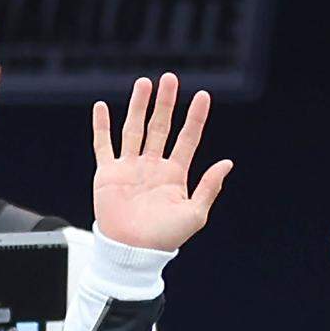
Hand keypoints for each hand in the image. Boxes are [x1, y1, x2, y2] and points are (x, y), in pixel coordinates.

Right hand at [92, 72, 232, 250]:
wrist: (133, 252)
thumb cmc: (165, 238)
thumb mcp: (194, 214)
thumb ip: (209, 187)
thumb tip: (227, 163)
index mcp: (175, 175)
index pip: (188, 139)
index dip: (195, 118)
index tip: (203, 96)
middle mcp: (153, 166)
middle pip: (161, 126)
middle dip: (166, 103)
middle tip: (170, 79)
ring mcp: (130, 167)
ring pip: (134, 128)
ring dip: (139, 106)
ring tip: (145, 83)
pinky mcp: (108, 173)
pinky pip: (103, 145)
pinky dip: (101, 126)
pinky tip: (102, 107)